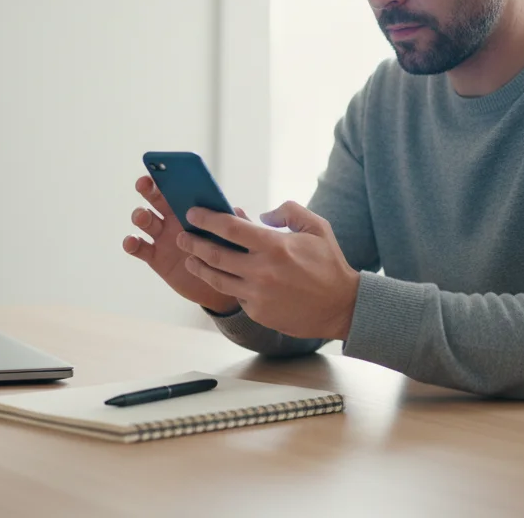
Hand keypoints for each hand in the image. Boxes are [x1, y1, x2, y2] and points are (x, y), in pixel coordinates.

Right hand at [122, 175, 240, 315]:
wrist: (222, 282)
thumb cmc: (228, 253)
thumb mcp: (234, 235)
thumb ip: (234, 222)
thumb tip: (235, 210)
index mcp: (190, 207)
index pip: (177, 187)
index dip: (165, 177)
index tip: (159, 171)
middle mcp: (172, 218)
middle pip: (154, 198)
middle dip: (147, 188)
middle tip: (144, 184)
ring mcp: (162, 237)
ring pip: (144, 220)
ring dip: (140, 215)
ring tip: (143, 216)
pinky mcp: (155, 257)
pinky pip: (138, 247)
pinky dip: (131, 243)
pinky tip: (132, 242)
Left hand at [176, 201, 358, 340]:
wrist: (341, 306)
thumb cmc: (329, 264)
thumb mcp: (317, 227)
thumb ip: (289, 211)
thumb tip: (262, 214)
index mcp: (274, 245)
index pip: (229, 228)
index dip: (207, 219)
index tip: (193, 213)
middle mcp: (261, 270)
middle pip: (214, 254)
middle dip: (193, 242)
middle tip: (182, 235)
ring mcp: (257, 294)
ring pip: (217, 278)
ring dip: (199, 266)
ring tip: (190, 259)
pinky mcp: (257, 311)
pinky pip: (235, 295)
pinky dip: (225, 284)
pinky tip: (219, 277)